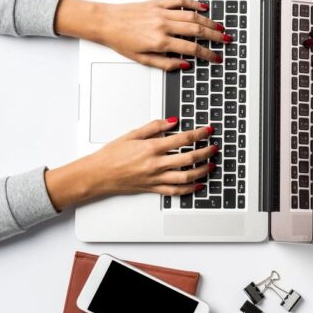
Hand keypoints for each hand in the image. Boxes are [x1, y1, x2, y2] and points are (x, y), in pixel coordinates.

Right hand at [44, 118, 216, 209]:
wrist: (97, 174)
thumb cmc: (111, 155)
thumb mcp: (132, 134)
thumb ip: (154, 127)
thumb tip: (172, 121)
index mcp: (151, 148)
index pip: (182, 139)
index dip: (199, 134)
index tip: (208, 130)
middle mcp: (156, 164)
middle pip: (189, 158)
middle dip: (205, 152)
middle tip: (214, 147)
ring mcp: (155, 178)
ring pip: (185, 177)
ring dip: (202, 171)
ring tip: (211, 165)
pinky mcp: (153, 188)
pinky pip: (175, 191)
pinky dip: (189, 189)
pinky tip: (198, 185)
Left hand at [54, 0, 230, 69]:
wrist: (104, 22)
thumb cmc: (120, 40)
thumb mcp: (142, 59)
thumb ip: (165, 64)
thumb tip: (184, 65)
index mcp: (160, 42)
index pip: (192, 49)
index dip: (207, 54)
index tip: (216, 57)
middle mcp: (163, 25)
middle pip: (197, 30)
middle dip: (215, 36)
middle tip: (226, 40)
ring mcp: (161, 12)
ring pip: (192, 15)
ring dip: (209, 21)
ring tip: (220, 27)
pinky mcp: (157, 3)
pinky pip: (180, 1)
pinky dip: (193, 3)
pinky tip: (203, 8)